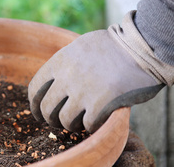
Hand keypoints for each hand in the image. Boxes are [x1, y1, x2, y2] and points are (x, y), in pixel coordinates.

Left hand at [28, 11, 165, 132]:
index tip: (39, 112)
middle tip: (58, 122)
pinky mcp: (100, 104)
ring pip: (64, 120)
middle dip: (50, 119)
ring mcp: (82, 91)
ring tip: (79, 122)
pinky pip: (87, 125)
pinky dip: (91, 126)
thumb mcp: (78, 47)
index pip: (35, 90)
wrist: (138, 48)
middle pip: (46, 109)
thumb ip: (63, 64)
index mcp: (59, 62)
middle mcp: (66, 77)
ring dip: (71, 125)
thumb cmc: (110, 47)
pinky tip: (97, 120)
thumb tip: (51, 82)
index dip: (35, 105)